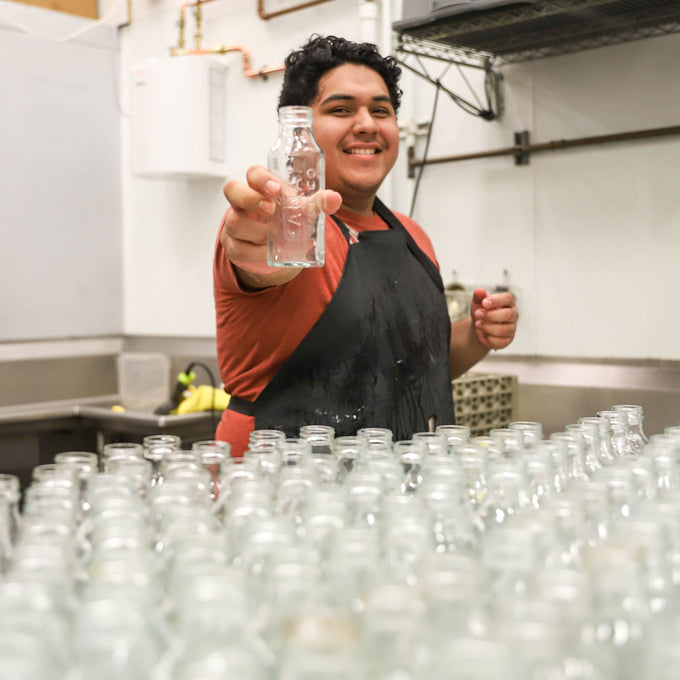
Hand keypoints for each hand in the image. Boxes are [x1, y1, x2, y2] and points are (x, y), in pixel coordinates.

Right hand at [222, 165, 341, 279]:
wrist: (277, 251)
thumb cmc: (286, 221)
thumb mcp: (303, 211)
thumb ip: (318, 203)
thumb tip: (333, 199)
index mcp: (259, 187)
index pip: (253, 173)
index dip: (261, 178)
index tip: (276, 188)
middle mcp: (242, 202)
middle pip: (232, 190)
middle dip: (250, 198)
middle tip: (270, 209)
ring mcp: (234, 223)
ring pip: (234, 222)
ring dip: (258, 230)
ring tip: (274, 236)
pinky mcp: (234, 246)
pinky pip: (239, 248)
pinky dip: (256, 252)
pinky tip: (268, 251)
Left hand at [470, 287, 517, 350]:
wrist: (478, 327)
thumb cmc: (481, 311)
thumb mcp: (478, 302)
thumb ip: (479, 296)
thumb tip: (479, 290)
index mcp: (508, 302)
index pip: (508, 299)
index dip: (496, 300)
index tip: (484, 303)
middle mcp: (513, 315)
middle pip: (507, 315)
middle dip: (490, 315)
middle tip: (477, 314)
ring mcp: (512, 328)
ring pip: (503, 329)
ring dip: (487, 327)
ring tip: (477, 324)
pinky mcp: (507, 340)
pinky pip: (500, 341)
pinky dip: (488, 338)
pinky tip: (482, 333)